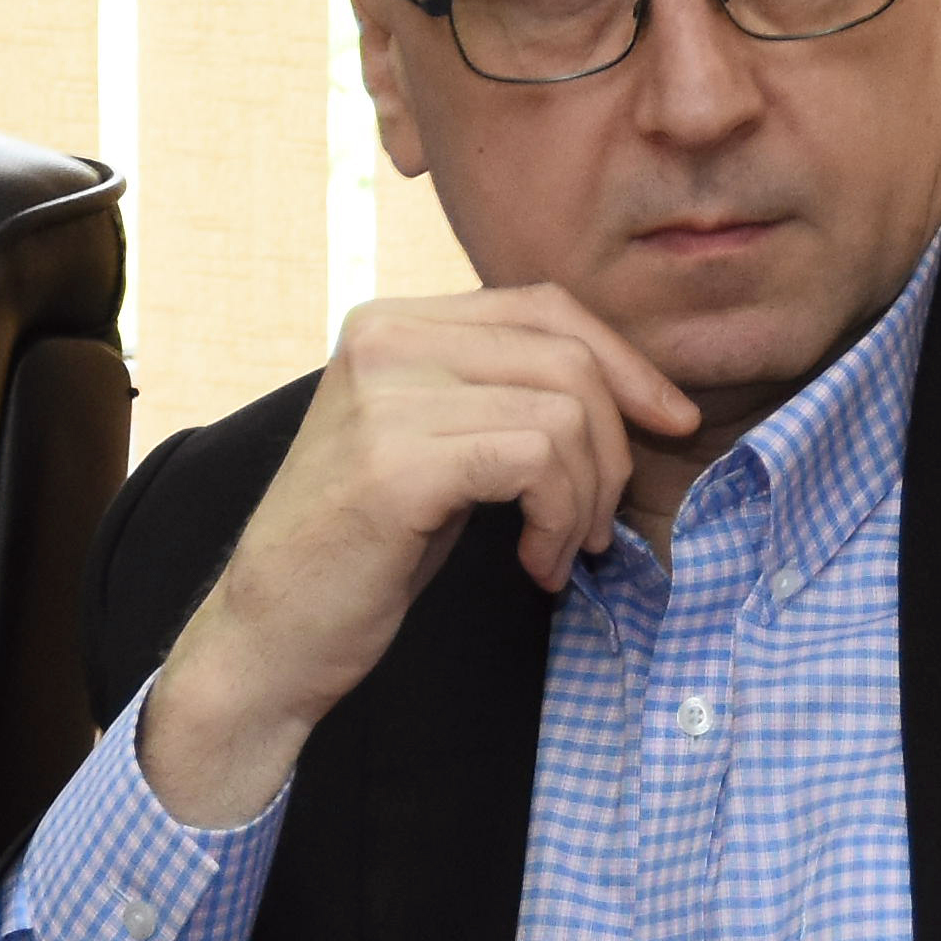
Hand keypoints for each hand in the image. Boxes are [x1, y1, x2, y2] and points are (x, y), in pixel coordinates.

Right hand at [132, 287, 700, 821]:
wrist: (272, 635)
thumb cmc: (366, 548)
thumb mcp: (436, 443)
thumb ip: (499, 391)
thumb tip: (629, 383)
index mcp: (392, 322)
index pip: (544, 305)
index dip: (624, 361)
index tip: (668, 422)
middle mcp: (383, 338)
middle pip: (568, 356)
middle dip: (614, 447)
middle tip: (596, 525)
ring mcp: (385, 395)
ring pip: (564, 412)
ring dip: (586, 497)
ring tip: (560, 551)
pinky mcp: (396, 461)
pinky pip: (538, 462)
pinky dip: (559, 519)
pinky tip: (536, 563)